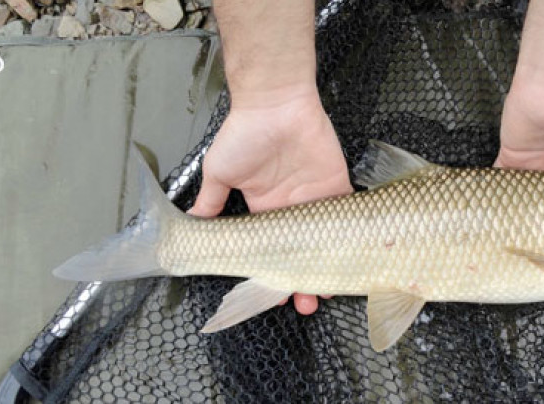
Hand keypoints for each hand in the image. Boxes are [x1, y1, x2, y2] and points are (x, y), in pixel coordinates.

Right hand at [188, 88, 351, 314]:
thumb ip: (209, 202)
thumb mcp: (218, 172)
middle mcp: (292, 209)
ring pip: (327, 242)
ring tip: (329, 293)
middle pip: (303, 253)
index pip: (272, 251)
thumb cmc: (244, 134)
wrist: (274, 102)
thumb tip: (191, 226)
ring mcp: (317, 198)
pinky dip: (352, 238)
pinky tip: (353, 259)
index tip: (278, 297)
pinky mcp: (338, 185)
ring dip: (330, 266)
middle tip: (306, 305)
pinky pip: (349, 216)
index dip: (275, 273)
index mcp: (264, 209)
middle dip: (304, 279)